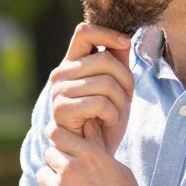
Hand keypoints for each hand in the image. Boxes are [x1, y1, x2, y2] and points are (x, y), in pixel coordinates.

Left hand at [31, 123, 160, 185]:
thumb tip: (88, 123)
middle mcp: (72, 169)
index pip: (57, 134)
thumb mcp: (118, 170)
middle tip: (72, 181)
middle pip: (49, 155)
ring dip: (51, 184)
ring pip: (41, 176)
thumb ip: (97, 147)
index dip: (59, 141)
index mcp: (90, 155)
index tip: (62, 149)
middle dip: (58, 164)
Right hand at [47, 24, 134, 154]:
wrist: (95, 153)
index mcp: (72, 63)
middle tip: (126, 96)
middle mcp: (61, 74)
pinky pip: (100, 103)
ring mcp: (59, 92)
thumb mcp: (117, 87)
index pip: (84, 32)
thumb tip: (124, 40)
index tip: (126, 44)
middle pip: (105, 59)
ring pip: (106, 82)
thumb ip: (118, 62)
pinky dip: (112, 114)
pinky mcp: (62, 110)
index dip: (107, 33)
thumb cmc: (105, 119)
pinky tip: (107, 123)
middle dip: (126, 78)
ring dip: (121, 101)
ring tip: (116, 112)